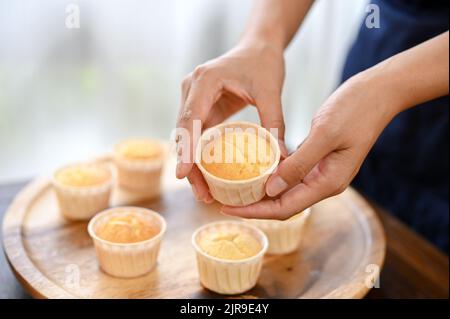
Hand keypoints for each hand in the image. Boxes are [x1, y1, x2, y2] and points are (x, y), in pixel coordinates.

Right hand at [176, 41, 287, 201]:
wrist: (257, 46)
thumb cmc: (262, 63)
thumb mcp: (271, 91)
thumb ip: (275, 123)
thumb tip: (282, 158)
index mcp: (204, 81)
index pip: (190, 119)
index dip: (186, 148)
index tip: (183, 174)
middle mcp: (191, 89)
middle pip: (183, 134)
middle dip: (189, 166)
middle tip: (203, 195)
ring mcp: (192, 98)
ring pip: (186, 138)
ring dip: (193, 165)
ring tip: (205, 193)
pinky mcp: (200, 107)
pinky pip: (195, 135)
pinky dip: (200, 156)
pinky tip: (208, 177)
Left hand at [222, 72, 399, 218]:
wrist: (378, 93)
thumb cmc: (355, 110)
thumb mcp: (324, 135)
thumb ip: (299, 164)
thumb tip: (270, 189)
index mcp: (328, 183)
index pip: (285, 208)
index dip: (255, 211)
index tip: (228, 208)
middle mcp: (324, 183)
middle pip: (283, 204)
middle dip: (253, 205)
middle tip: (224, 200)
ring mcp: (322, 172)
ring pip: (286, 190)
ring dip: (261, 191)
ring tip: (233, 188)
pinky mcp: (318, 159)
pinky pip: (291, 174)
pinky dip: (272, 174)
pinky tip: (255, 168)